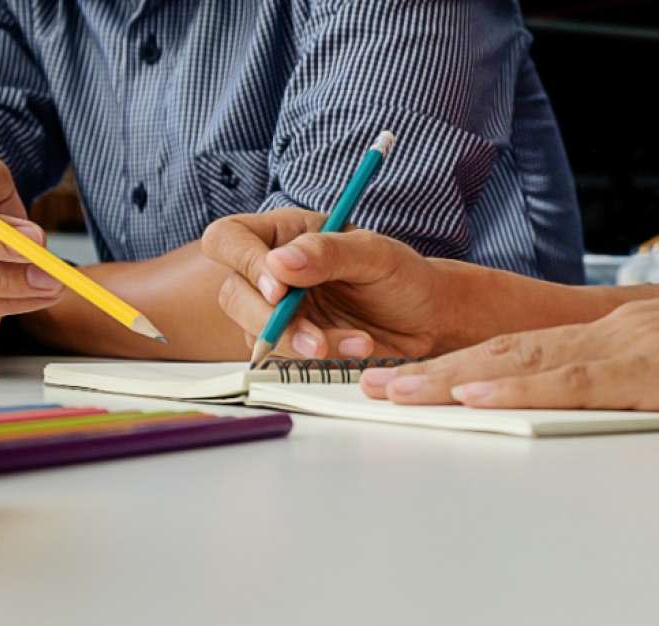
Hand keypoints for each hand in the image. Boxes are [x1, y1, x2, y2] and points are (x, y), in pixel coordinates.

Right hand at [202, 209, 444, 359]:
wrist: (428, 320)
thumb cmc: (403, 276)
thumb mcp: (375, 254)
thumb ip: (328, 252)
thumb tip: (279, 264)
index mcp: (284, 233)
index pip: (229, 239)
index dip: (244, 264)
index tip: (279, 289)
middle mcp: (273, 271)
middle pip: (232, 294)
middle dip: (269, 320)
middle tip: (313, 336)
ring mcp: (278, 311)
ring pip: (254, 333)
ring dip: (300, 344)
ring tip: (358, 340)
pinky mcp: (291, 344)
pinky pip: (284, 357)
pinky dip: (319, 358)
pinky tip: (357, 347)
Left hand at [358, 293, 658, 420]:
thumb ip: (642, 384)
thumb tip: (596, 404)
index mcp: (619, 337)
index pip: (525, 351)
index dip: (462, 366)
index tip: (412, 381)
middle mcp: (615, 333)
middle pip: (508, 353)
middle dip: (435, 371)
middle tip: (372, 386)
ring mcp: (636, 346)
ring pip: (527, 362)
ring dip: (454, 378)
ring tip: (396, 391)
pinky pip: (578, 381)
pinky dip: (521, 387)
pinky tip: (475, 395)